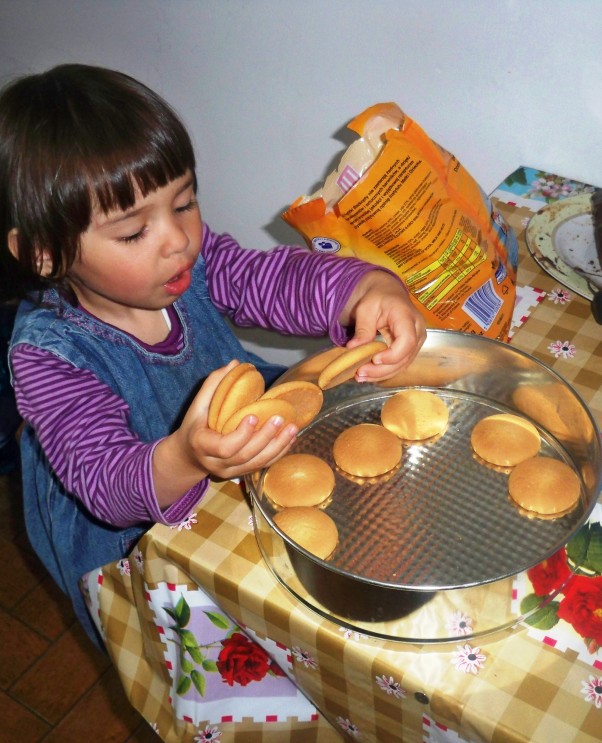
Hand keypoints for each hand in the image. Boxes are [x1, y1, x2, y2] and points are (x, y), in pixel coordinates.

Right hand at [152, 361, 297, 506]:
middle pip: (245, 455)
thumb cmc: (194, 427)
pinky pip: (262, 465)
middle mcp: (217, 464)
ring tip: (292, 428)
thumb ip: (213, 385)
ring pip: (257, 462)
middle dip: (265, 437)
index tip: (254, 416)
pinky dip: (279, 452)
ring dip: (277, 446)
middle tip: (280, 418)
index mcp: (203, 445)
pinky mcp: (242, 473)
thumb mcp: (197, 406)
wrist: (189, 457)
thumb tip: (235, 363)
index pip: (224, 447)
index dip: (241, 434)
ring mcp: (230, 472)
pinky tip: (290, 438)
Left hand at [339, 270, 425, 381]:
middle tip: (360, 373)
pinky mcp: (410, 349)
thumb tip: (353, 348)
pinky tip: (368, 374)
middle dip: (382, 370)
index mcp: (407, 316)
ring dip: (381, 374)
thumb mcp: (366, 308)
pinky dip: (384, 371)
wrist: (388, 294)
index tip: (374, 359)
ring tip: (361, 376)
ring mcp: (416, 341)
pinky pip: (399, 364)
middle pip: (405, 357)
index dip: (392, 355)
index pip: (407, 341)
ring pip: (402, 364)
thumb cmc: (377, 298)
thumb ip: (363, 328)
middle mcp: (417, 331)